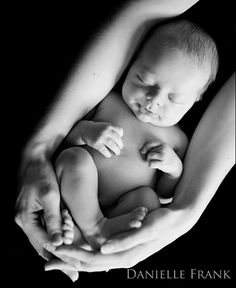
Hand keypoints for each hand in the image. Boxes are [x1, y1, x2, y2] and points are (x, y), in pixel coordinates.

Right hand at [15, 157, 78, 280]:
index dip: (61, 256)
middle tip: (75, 274)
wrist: (34, 158)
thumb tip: (58, 242)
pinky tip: (63, 246)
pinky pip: (44, 231)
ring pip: (43, 241)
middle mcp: (24, 221)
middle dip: (59, 261)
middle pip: (42, 247)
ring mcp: (28, 217)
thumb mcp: (49, 196)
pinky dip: (54, 240)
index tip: (76, 267)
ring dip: (57, 252)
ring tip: (71, 266)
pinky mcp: (34, 212)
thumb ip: (53, 219)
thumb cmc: (42, 175)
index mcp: (25, 218)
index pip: (44, 244)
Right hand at [44, 207, 191, 271]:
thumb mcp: (124, 229)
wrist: (176, 215)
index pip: (88, 263)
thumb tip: (93, 241)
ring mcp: (135, 248)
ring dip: (84, 256)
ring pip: (105, 258)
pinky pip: (127, 244)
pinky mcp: (144, 236)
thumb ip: (109, 237)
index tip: (47, 262)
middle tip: (47, 261)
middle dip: (68, 262)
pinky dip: (114, 247)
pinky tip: (101, 248)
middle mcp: (124, 257)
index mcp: (117, 255)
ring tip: (64, 252)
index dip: (67, 263)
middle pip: (91, 264)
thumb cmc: (148, 221)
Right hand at [81, 121, 123, 157]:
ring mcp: (100, 137)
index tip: (120, 140)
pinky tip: (109, 155)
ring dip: (116, 150)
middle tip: (121, 148)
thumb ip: (113, 129)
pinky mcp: (96, 143)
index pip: (119, 131)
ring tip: (117, 153)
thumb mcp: (105, 125)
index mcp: (108, 126)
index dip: (121, 136)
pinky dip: (107, 154)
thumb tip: (122, 138)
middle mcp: (105, 131)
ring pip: (112, 145)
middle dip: (120, 145)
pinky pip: (104, 150)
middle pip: (117, 139)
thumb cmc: (98, 129)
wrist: (84, 130)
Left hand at [141, 142, 182, 176]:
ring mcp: (164, 156)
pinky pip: (151, 163)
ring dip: (148, 160)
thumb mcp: (163, 150)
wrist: (176, 166)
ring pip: (149, 156)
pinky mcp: (163, 163)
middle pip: (150, 151)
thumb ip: (155, 149)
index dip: (145, 147)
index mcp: (163, 145)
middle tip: (153, 161)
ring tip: (153, 163)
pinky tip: (153, 166)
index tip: (142, 152)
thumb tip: (142, 151)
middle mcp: (164, 149)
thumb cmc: (167, 158)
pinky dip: (150, 165)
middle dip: (149, 157)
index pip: (152, 144)